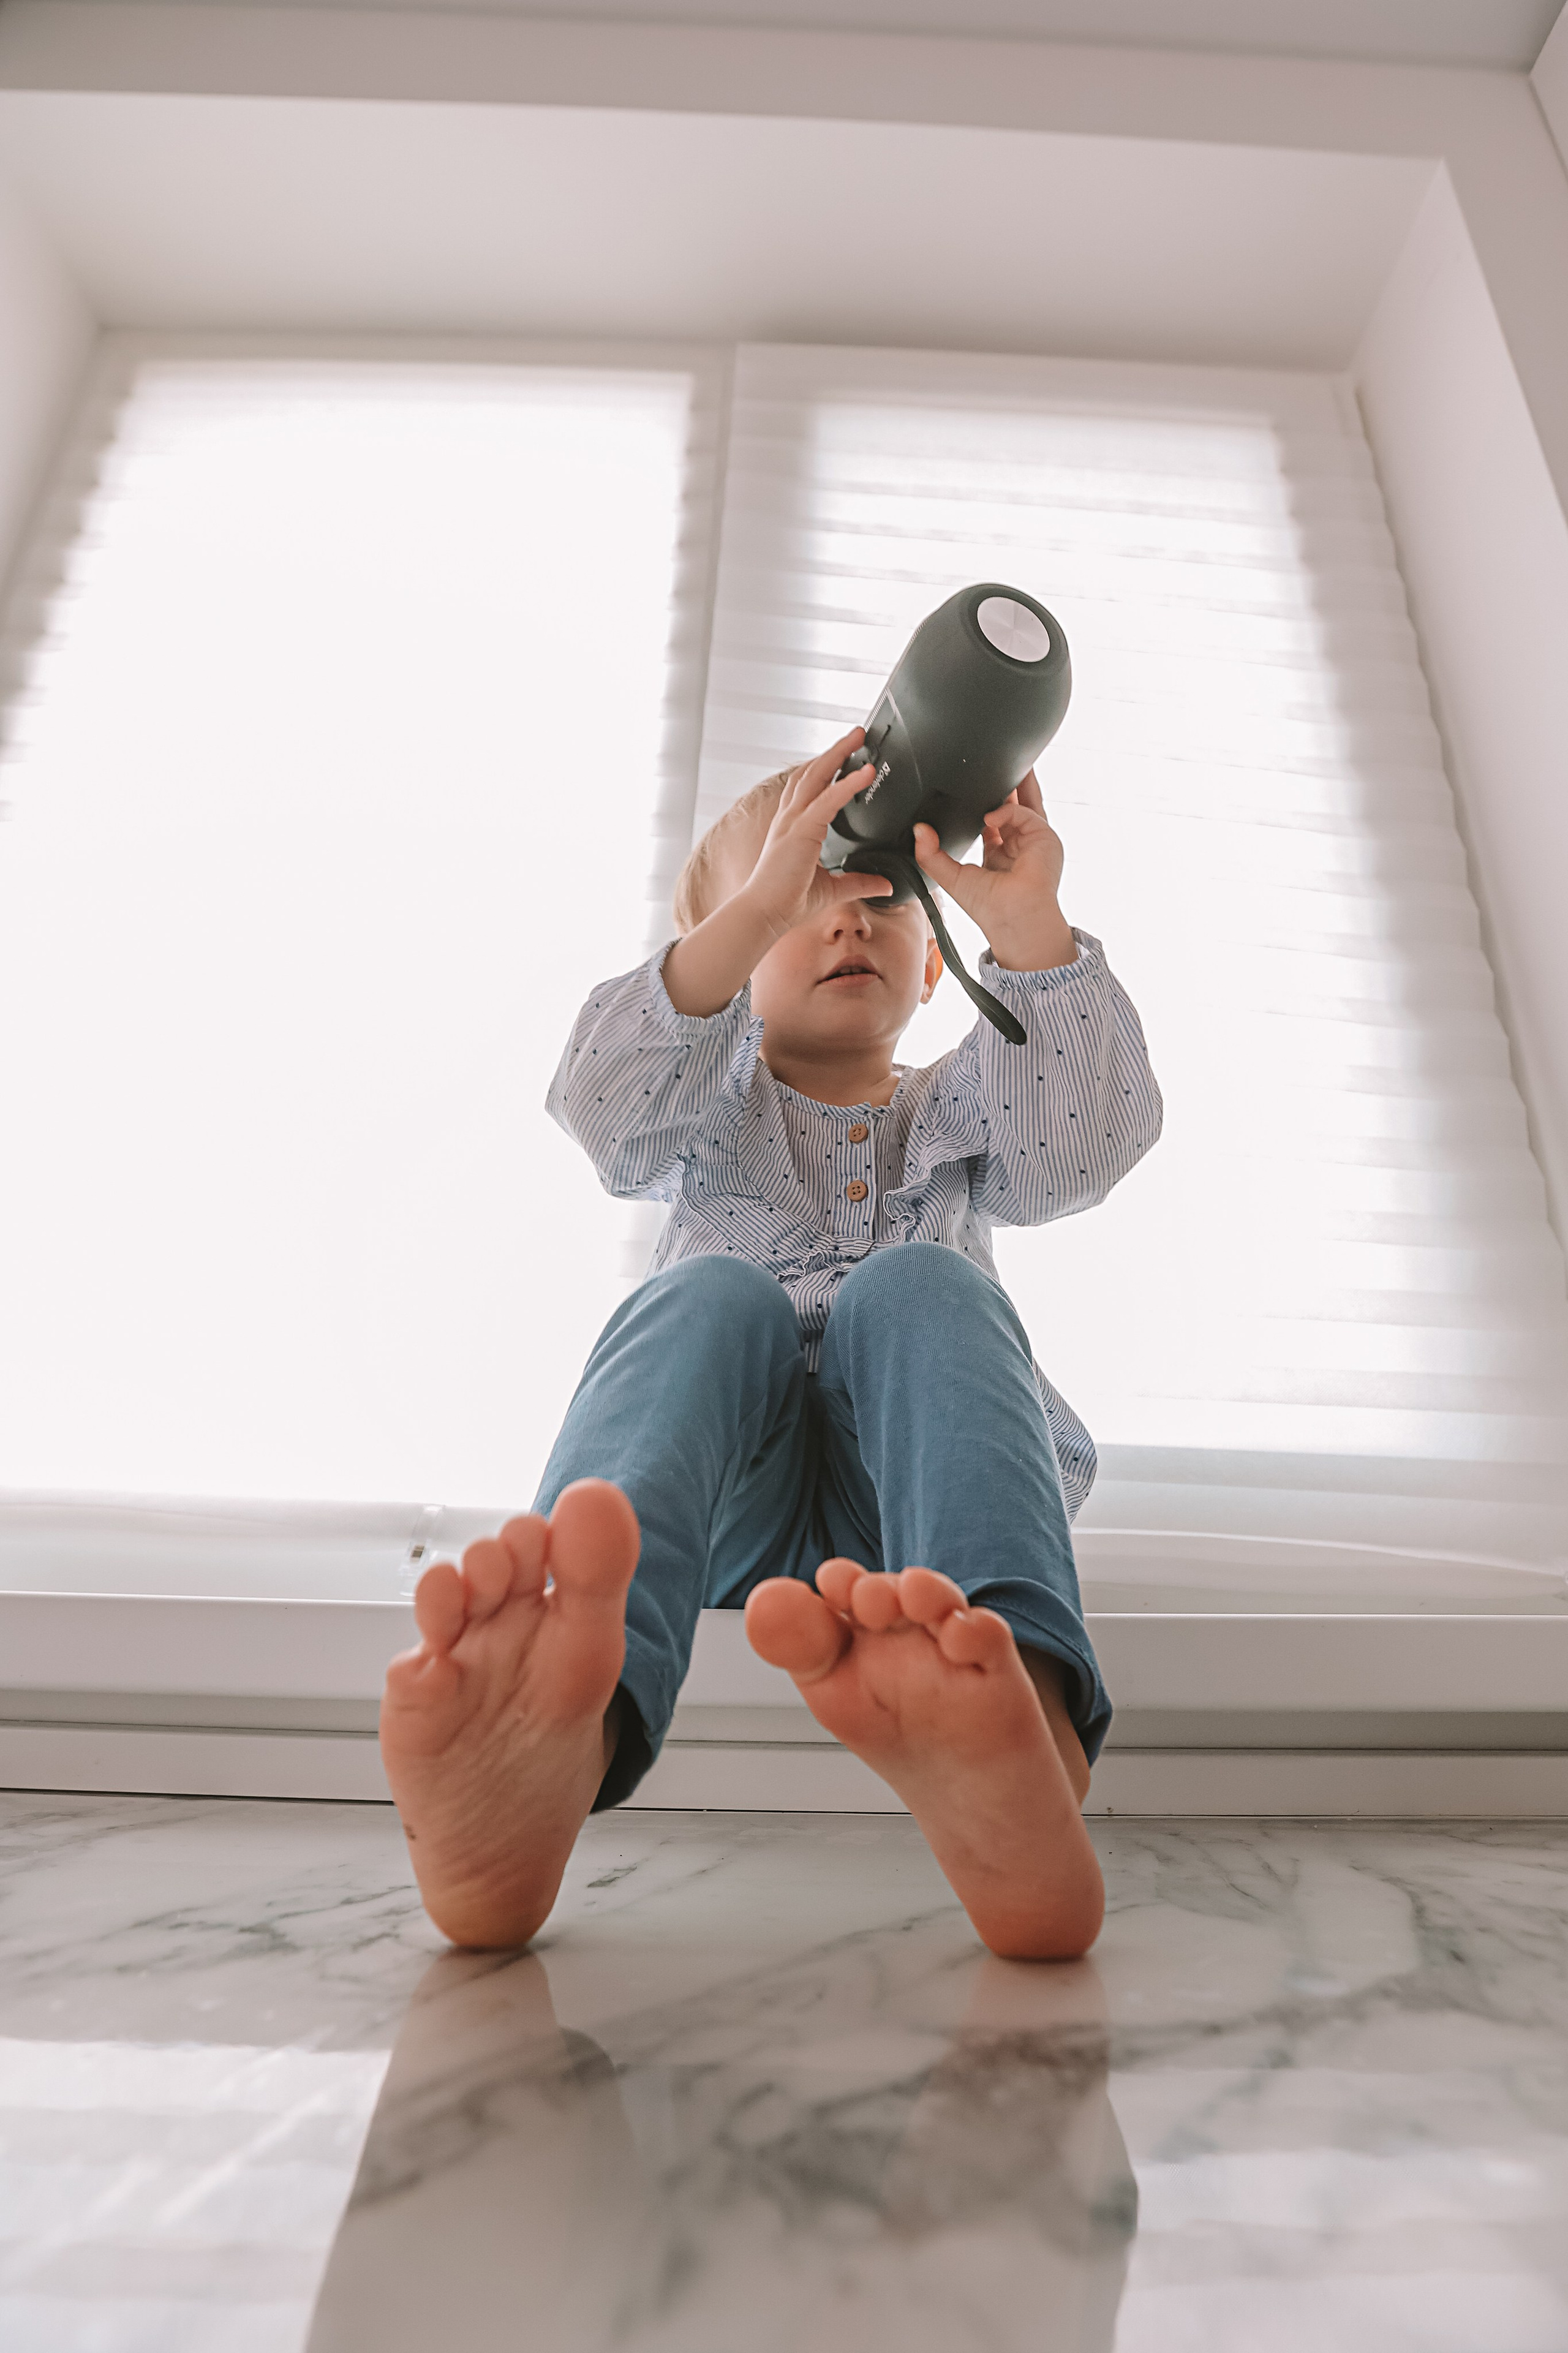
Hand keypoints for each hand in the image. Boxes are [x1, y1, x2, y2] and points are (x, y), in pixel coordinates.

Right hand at [741, 730, 894, 942]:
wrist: (765, 914)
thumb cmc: (787, 901)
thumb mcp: (833, 889)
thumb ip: (859, 882)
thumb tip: (884, 883)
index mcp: (794, 828)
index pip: (810, 788)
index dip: (827, 768)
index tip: (846, 756)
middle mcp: (790, 818)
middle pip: (812, 771)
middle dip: (835, 750)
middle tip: (858, 734)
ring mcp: (792, 822)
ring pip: (816, 775)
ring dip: (838, 754)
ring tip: (859, 738)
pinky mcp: (800, 831)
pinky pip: (827, 800)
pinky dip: (847, 784)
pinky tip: (865, 772)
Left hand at [912, 770, 1075, 971]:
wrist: (1014, 921)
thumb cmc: (990, 909)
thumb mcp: (952, 877)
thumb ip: (932, 855)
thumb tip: (918, 830)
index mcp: (999, 854)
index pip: (993, 820)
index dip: (983, 803)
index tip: (968, 789)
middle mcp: (1019, 844)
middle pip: (1014, 804)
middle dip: (1007, 784)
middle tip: (993, 763)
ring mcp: (1034, 840)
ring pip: (1025, 800)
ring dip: (1015, 781)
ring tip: (1002, 762)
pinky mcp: (1044, 837)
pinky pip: (1025, 812)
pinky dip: (1007, 810)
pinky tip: (990, 817)